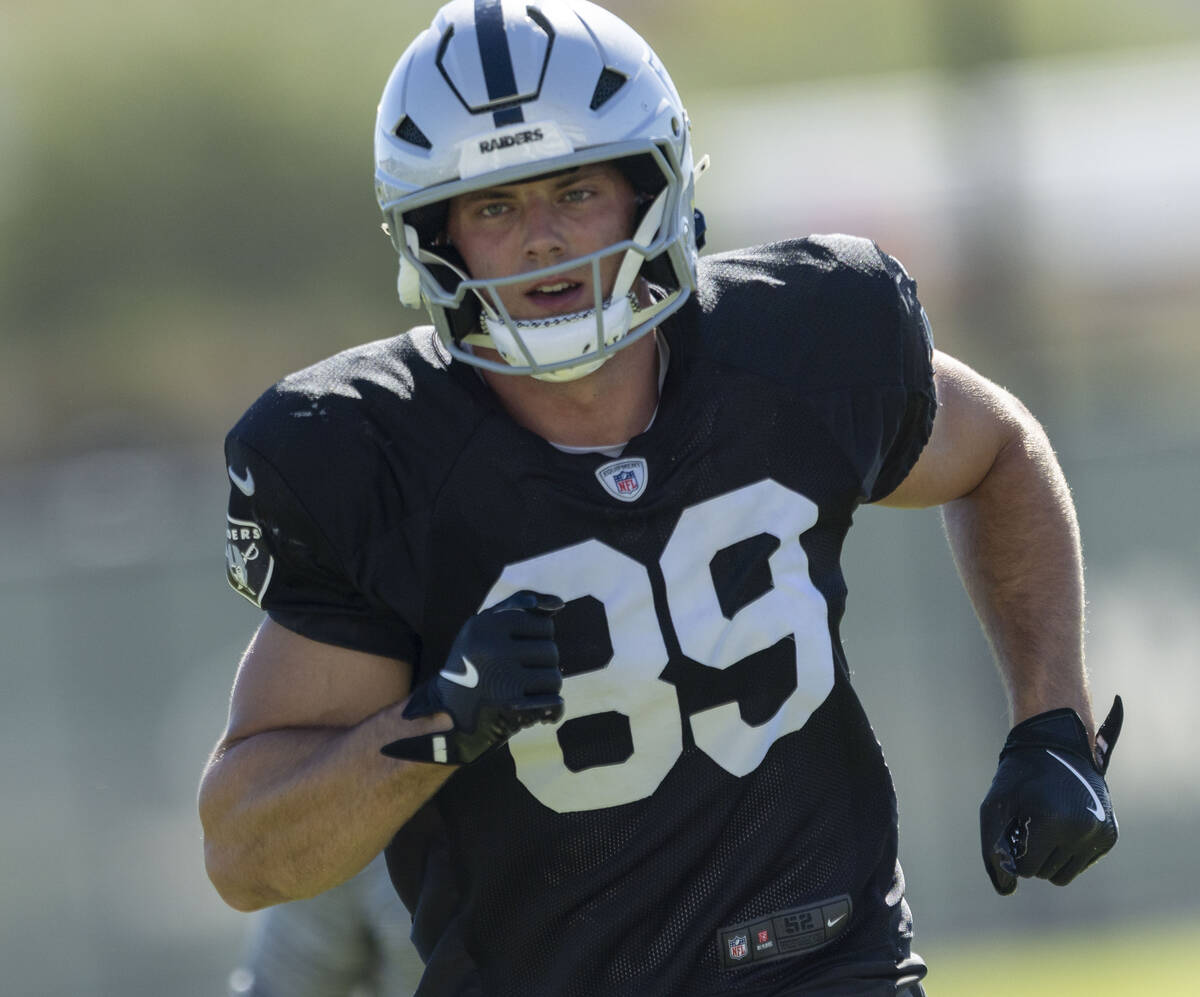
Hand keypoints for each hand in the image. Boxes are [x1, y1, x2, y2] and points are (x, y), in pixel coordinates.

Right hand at [380, 590, 563, 765]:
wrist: (446, 712)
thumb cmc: (473, 662)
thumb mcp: (484, 625)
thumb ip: (519, 605)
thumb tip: (559, 604)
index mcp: (487, 624)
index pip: (544, 625)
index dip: (536, 639)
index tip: (517, 650)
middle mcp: (493, 649)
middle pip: (551, 651)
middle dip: (541, 664)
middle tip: (517, 673)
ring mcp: (503, 679)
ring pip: (554, 678)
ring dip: (545, 688)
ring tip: (522, 690)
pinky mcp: (511, 708)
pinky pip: (554, 702)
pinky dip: (551, 709)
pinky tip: (537, 710)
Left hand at [980, 695, 1122, 894]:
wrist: (1059, 747)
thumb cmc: (1020, 778)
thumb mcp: (994, 807)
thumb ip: (993, 850)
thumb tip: (1006, 890)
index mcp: (1051, 821)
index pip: (1026, 869)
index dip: (1014, 850)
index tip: (1015, 826)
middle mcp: (1081, 830)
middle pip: (1044, 874)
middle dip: (1031, 854)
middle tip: (1030, 821)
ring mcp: (1099, 834)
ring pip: (1063, 876)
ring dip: (1049, 858)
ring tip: (1045, 826)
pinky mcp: (1110, 836)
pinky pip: (1081, 864)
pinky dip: (1067, 851)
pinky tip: (1063, 824)